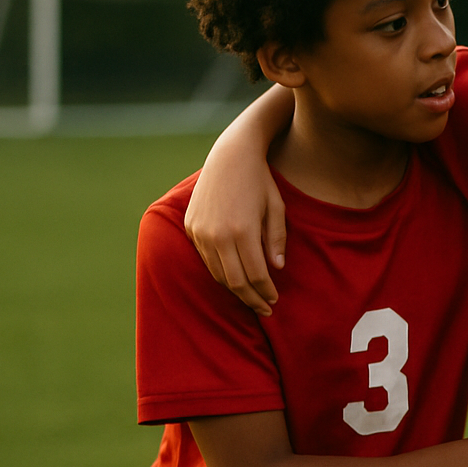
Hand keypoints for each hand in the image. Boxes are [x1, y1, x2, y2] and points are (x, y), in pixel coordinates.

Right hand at [185, 146, 286, 316]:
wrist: (230, 157)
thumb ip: (276, 240)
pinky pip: (206, 259)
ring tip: (250, 298)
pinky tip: (233, 278)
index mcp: (243, 231)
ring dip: (235, 290)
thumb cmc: (260, 181)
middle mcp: (218, 235)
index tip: (274, 300)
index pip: (256, 274)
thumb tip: (276, 269)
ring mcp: (201, 232)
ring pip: (217, 273)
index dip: (266, 291)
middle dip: (252, 299)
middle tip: (265, 310)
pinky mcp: (191, 227)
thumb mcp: (276, 208)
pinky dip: (220, 272)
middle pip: (235, 281)